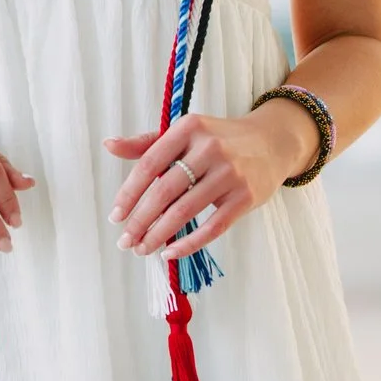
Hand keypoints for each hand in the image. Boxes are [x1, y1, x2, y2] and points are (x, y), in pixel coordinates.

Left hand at [103, 102, 316, 260]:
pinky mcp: (245, 196)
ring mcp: (230, 172)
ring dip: (159, 234)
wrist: (272, 142)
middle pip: (165, 191)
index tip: (115, 217)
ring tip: (142, 249)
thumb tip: (109, 145)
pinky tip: (170, 252)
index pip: (150, 164)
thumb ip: (147, 143)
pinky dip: (189, 243)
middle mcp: (210, 148)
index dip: (129, 193)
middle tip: (125, 242)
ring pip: (186, 210)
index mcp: (188, 128)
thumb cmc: (219, 140)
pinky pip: (213, 226)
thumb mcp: (185, 133)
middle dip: (141, 220)